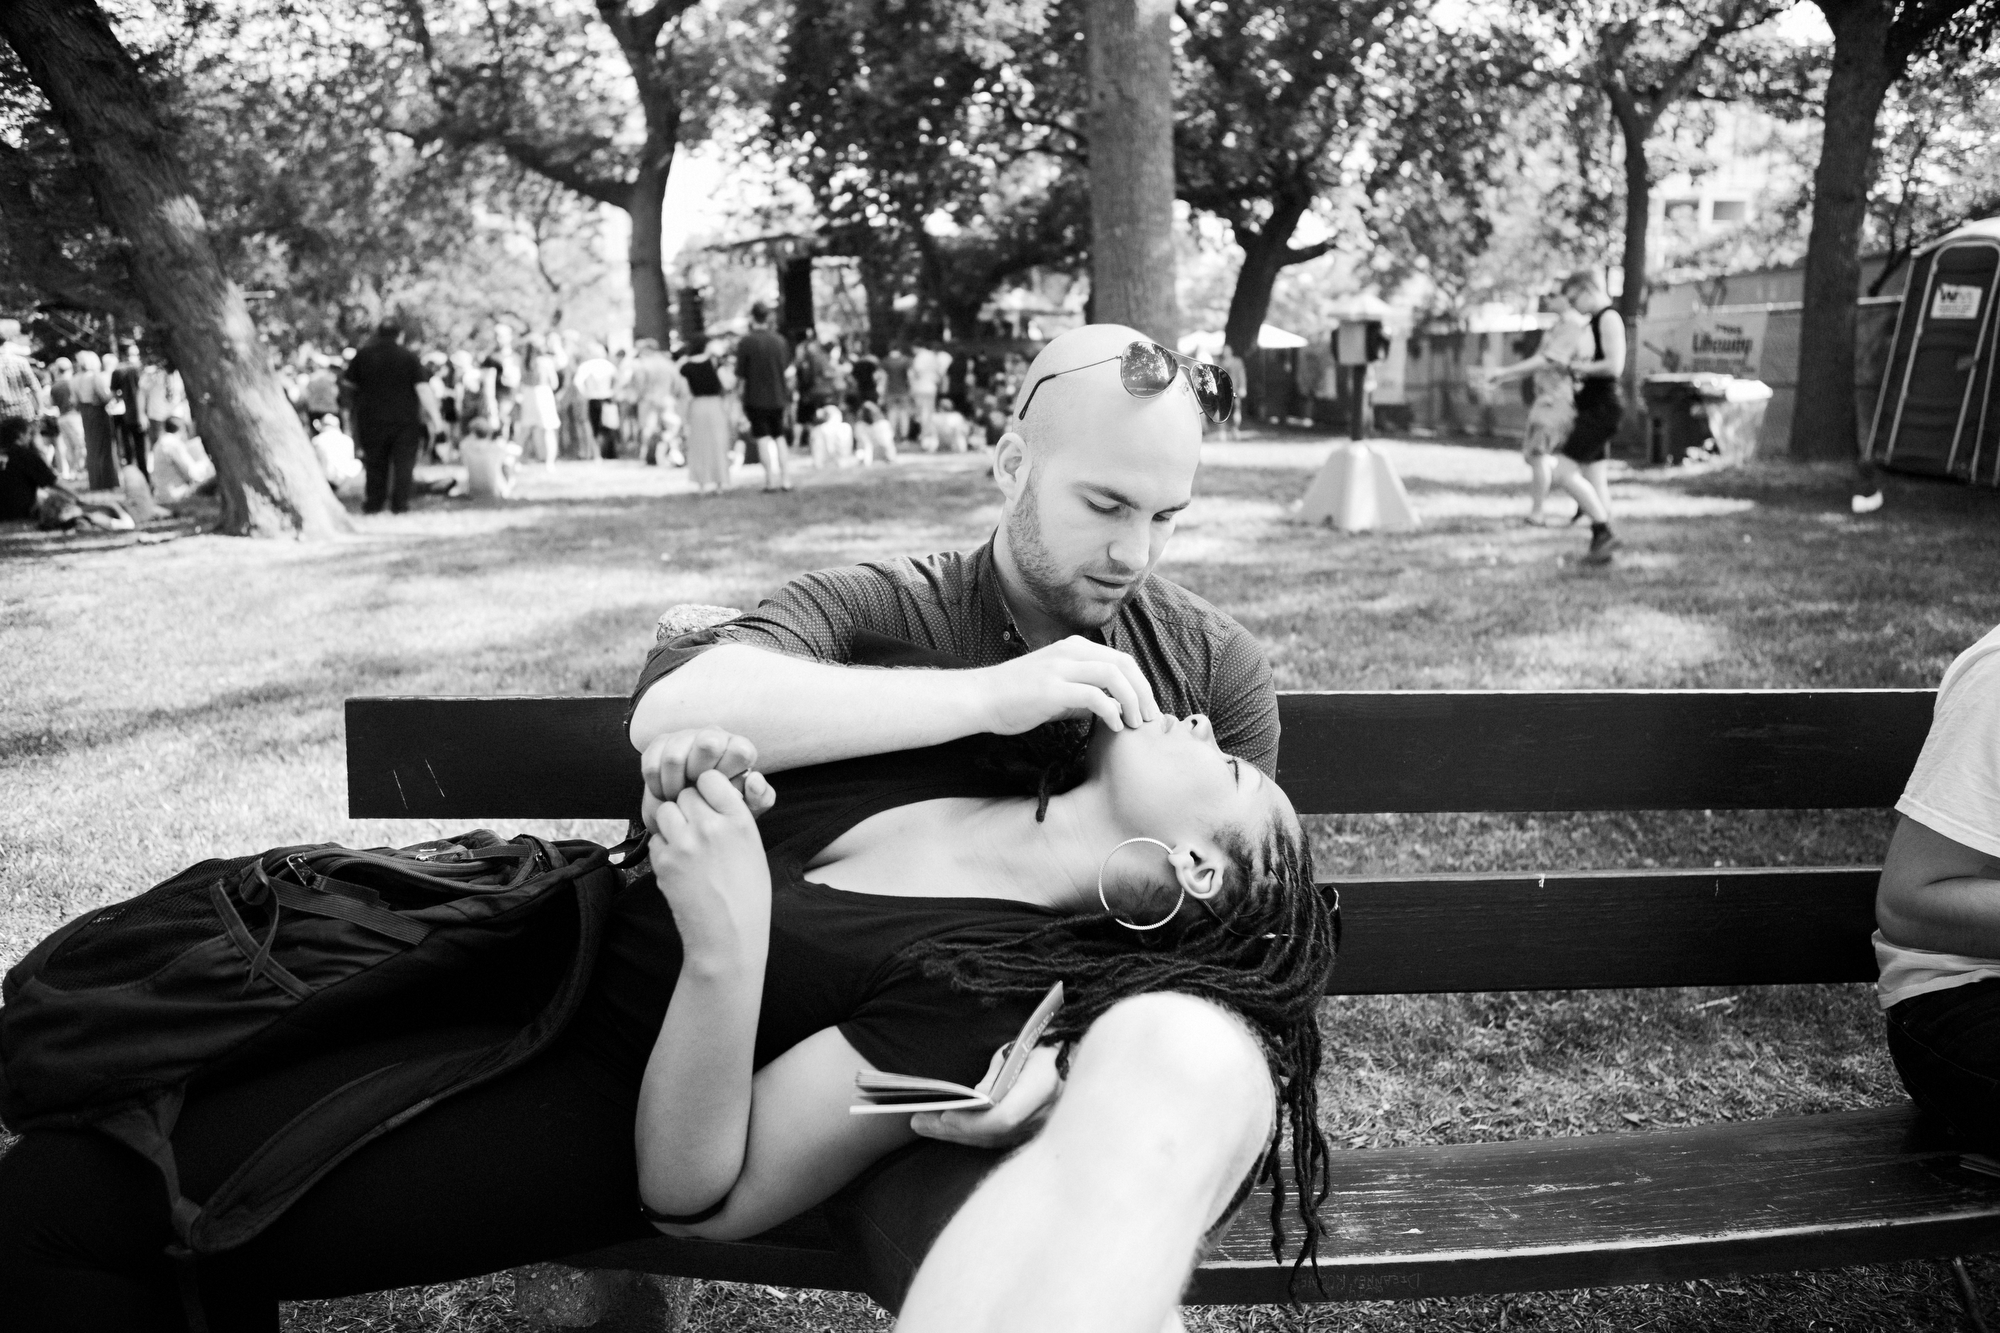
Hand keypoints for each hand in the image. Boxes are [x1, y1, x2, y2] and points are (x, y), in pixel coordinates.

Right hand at [640, 728, 776, 835]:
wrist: (688, 815)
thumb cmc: (722, 809)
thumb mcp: (746, 809)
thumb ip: (760, 797)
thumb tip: (754, 777)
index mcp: (739, 749)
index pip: (740, 751)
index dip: (728, 775)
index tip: (721, 791)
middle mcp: (714, 735)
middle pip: (707, 745)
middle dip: (699, 777)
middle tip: (696, 794)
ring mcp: (686, 736)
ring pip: (674, 758)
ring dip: (674, 786)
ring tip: (679, 799)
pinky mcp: (660, 743)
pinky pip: (652, 764)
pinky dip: (656, 786)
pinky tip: (665, 794)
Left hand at [646, 768, 771, 958]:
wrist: (729, 936)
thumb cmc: (747, 895)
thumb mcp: (753, 847)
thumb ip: (732, 816)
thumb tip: (711, 791)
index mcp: (739, 820)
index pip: (710, 778)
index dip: (707, 788)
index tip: (709, 801)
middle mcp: (711, 827)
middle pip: (685, 793)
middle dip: (688, 806)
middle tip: (697, 827)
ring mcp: (684, 844)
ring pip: (665, 811)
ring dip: (672, 822)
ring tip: (686, 843)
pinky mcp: (663, 862)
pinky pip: (656, 839)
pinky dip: (664, 847)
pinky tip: (680, 864)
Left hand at [910, 1042, 1062, 1149]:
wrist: (1076, 1058)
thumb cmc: (1045, 1045)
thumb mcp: (1021, 1048)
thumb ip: (998, 1074)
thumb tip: (977, 1098)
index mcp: (1042, 1088)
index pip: (1003, 1118)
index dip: (972, 1121)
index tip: (945, 1114)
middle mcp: (1042, 1116)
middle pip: (991, 1134)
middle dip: (952, 1129)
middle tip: (918, 1122)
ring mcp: (1038, 1128)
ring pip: (992, 1141)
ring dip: (955, 1133)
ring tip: (923, 1124)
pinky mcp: (1031, 1133)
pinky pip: (998, 1139)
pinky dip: (971, 1134)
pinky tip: (947, 1127)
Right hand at [973, 636, 1159, 734]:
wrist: (980, 698)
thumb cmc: (1015, 697)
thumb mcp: (1055, 689)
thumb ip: (1082, 695)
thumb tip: (1110, 709)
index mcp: (1073, 648)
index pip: (1120, 659)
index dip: (1140, 683)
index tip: (1146, 707)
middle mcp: (1070, 652)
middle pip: (1124, 664)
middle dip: (1143, 691)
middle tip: (1150, 717)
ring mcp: (1061, 668)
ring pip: (1114, 675)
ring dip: (1132, 700)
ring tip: (1137, 723)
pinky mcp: (1052, 688)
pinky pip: (1094, 696)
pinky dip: (1111, 711)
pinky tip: (1115, 727)